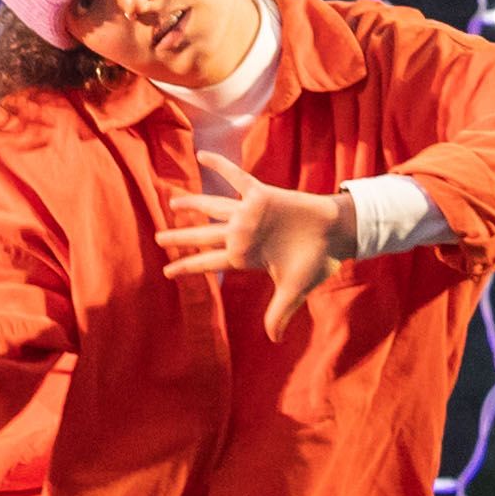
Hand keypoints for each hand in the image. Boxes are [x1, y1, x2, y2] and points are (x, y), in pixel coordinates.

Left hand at [158, 150, 349, 324]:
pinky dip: (220, 166)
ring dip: (193, 203)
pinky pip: (237, 177)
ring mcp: (250, 214)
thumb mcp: (294, 290)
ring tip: (172, 202)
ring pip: (213, 207)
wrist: (337, 235)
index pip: (209, 263)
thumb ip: (280, 312)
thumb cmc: (316, 262)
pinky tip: (202, 155)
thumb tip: (274, 340)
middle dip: (180, 237)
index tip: (167, 271)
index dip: (188, 266)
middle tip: (157, 237)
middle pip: (203, 235)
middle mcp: (242, 234)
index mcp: (245, 256)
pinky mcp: (261, 194)